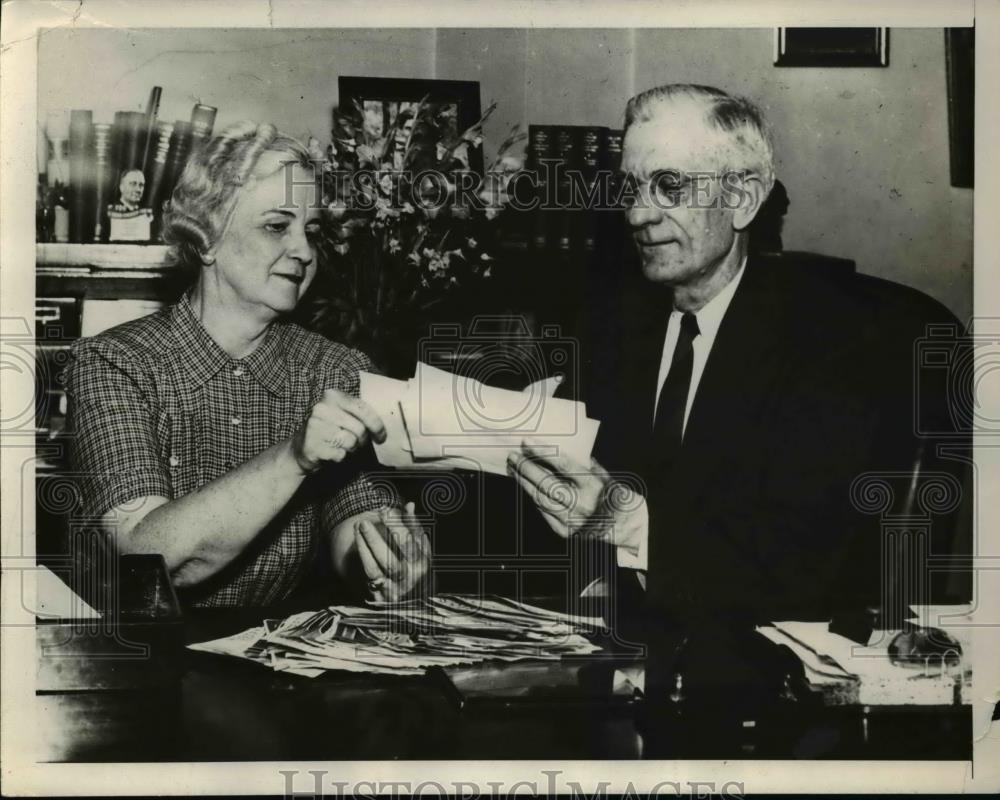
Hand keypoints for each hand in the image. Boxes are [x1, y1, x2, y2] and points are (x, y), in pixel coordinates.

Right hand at [291, 389, 386, 473]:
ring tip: (340, 445)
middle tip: (357, 442)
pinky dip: (339, 457)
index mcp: (332, 396)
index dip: (377, 424)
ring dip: (350, 448)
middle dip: (362, 440)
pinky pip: (340, 454)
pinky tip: (330, 452)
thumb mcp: (341, 414)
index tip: (381, 435)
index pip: (363, 408)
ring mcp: (315, 426)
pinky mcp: (312, 445)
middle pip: (359, 429)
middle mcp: (322, 408)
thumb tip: (384, 425)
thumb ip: (359, 414)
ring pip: (351, 442)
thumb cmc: (328, 430)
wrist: (299, 449)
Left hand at [355, 503, 430, 601]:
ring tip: (360, 526)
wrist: (411, 598)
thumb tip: (409, 505)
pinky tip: (358, 538)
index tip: (386, 511)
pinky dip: (363, 554)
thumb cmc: (415, 565)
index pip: (410, 544)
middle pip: (391, 559)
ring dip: (366, 545)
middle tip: (365, 521)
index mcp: (422, 564)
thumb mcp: (420, 546)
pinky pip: (369, 572)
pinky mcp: (379, 594)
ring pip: (377, 567)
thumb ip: (414, 526)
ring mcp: (394, 588)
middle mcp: (409, 579)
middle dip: (376, 539)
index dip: (398, 526)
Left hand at [507, 439, 644, 549]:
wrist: (621, 526)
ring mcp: (571, 519)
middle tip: (513, 456)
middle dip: (526, 468)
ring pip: (540, 498)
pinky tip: (526, 487)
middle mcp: (580, 503)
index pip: (562, 465)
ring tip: (514, 470)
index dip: (542, 453)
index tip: (526, 443)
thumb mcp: (601, 474)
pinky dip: (534, 498)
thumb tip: (558, 450)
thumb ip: (582, 464)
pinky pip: (543, 512)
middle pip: (546, 483)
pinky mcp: (564, 531)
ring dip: (524, 483)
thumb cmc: (610, 494)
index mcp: (591, 485)